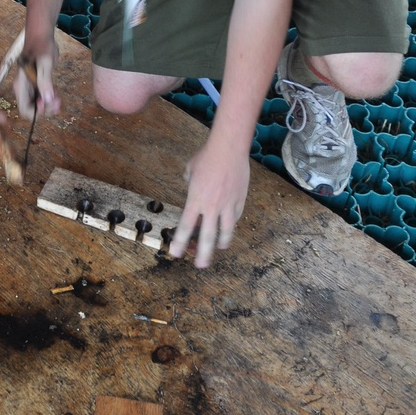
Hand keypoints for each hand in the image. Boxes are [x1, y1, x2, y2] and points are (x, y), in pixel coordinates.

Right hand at [14, 39, 60, 120]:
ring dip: (49, 106)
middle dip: (45, 109)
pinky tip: (57, 94)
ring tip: (59, 99)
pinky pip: (41, 98)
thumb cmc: (41, 46)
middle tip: (58, 102)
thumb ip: (45, 81)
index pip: (24, 110)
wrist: (41, 36)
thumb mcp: (45, 63)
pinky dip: (49, 100)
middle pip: (31, 110)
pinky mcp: (36, 84)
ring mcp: (29, 87)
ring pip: (37, 106)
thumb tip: (48, 100)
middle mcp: (23, 88)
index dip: (37, 112)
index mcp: (20, 85)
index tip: (48, 102)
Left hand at [167, 138, 250, 268]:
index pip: (186, 226)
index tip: (176, 253)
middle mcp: (211, 206)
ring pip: (225, 232)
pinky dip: (231, 225)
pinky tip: (229, 228)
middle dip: (202, 253)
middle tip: (200, 265)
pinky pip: (235, 218)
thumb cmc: (207, 157)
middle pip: (206, 236)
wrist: (228, 149)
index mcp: (195, 199)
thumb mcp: (190, 170)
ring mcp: (227, 205)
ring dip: (221, 243)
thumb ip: (189, 183)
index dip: (180, 241)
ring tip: (219, 250)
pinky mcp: (239, 201)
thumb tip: (191, 187)